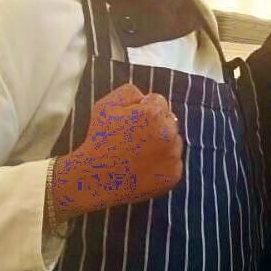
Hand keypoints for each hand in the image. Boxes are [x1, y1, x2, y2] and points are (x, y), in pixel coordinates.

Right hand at [51, 84, 182, 218]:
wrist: (96, 178)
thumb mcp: (105, 105)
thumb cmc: (99, 140)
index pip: (159, 102)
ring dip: (162, 144)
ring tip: (139, 153)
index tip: (130, 122)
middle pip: (169, 120)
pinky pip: (174, 162)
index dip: (142, 110)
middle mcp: (168, 133)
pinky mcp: (174, 175)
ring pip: (174, 142)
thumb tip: (146, 97)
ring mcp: (172, 156)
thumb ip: (129, 92)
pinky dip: (163, 163)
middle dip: (156, 125)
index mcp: (153, 114)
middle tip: (134, 138)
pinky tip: (144, 166)